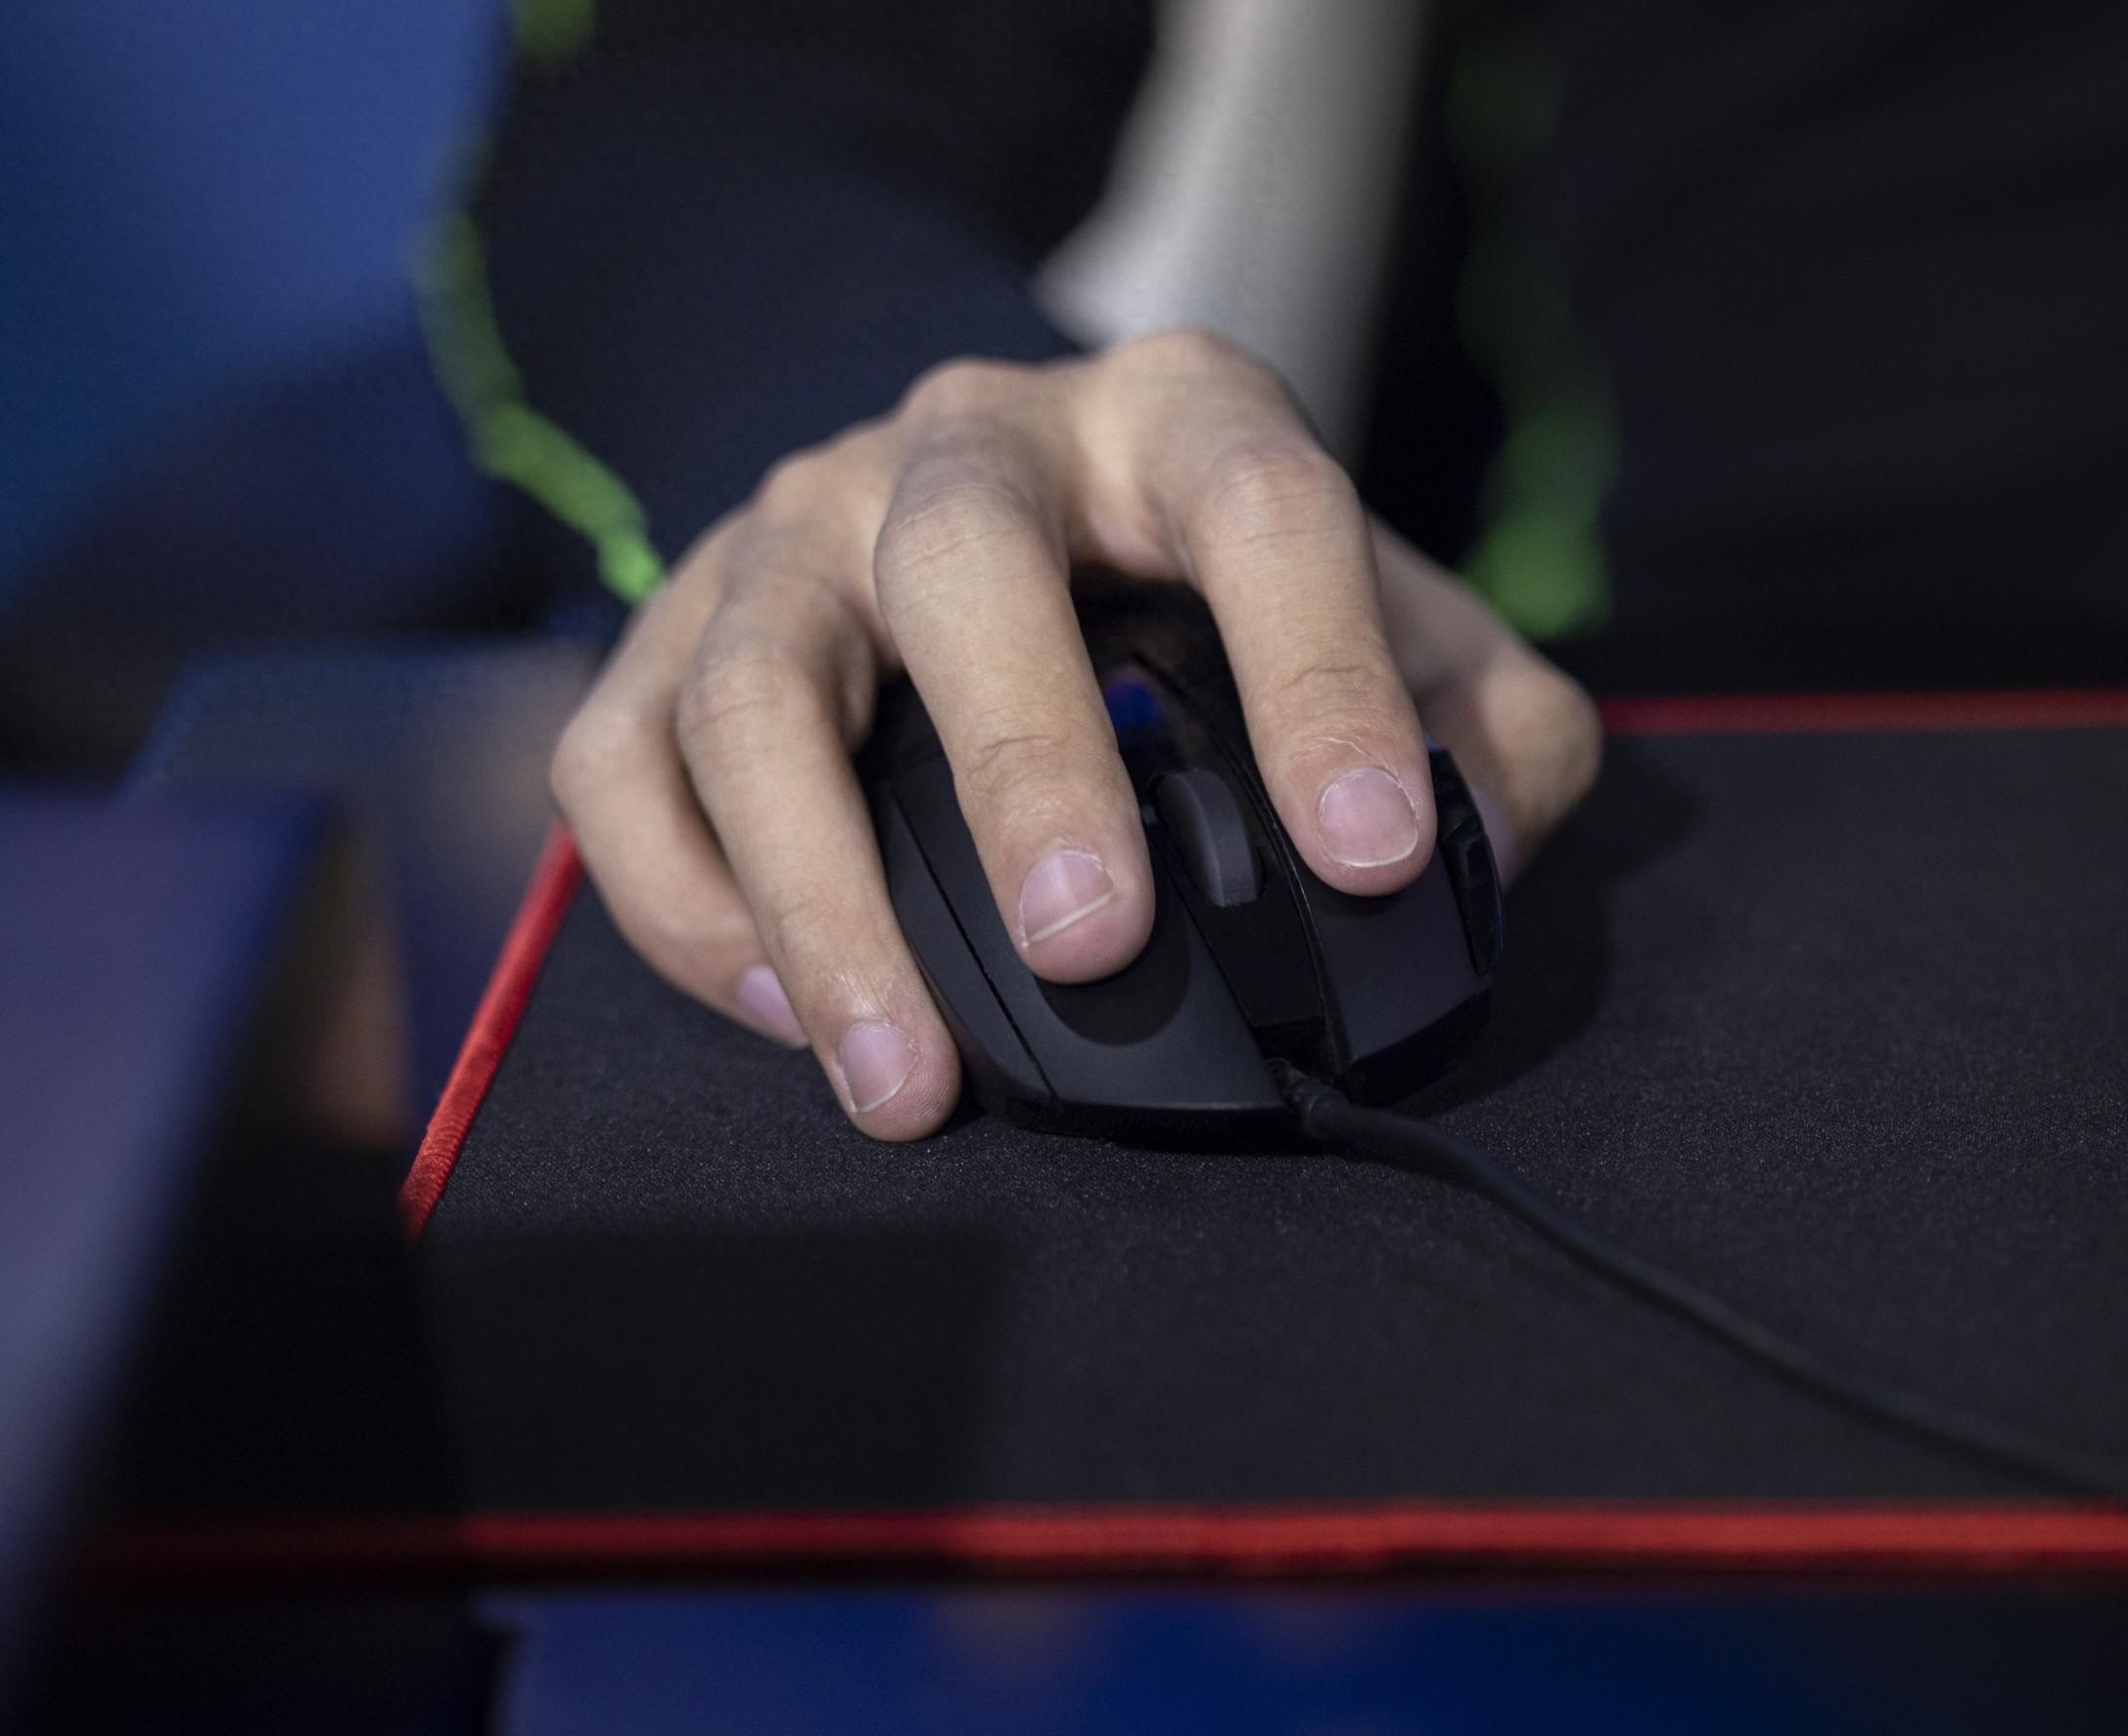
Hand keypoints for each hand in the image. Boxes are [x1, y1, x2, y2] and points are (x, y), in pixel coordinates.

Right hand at [549, 329, 1601, 1138]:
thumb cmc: (1212, 581)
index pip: (1261, 507)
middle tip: (1091, 947)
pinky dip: (690, 907)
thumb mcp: (1390, 615)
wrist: (1005, 480)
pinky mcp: (674, 621)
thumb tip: (1463, 871)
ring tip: (907, 1081)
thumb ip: (1484, 727)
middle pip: (963, 563)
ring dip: (819, 893)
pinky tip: (797, 1015)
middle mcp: (967, 444)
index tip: (1363, 853)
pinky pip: (624, 761)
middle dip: (1022, 760)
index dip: (1321, 675)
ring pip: (754, 683)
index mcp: (1174, 418)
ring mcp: (799, 525)